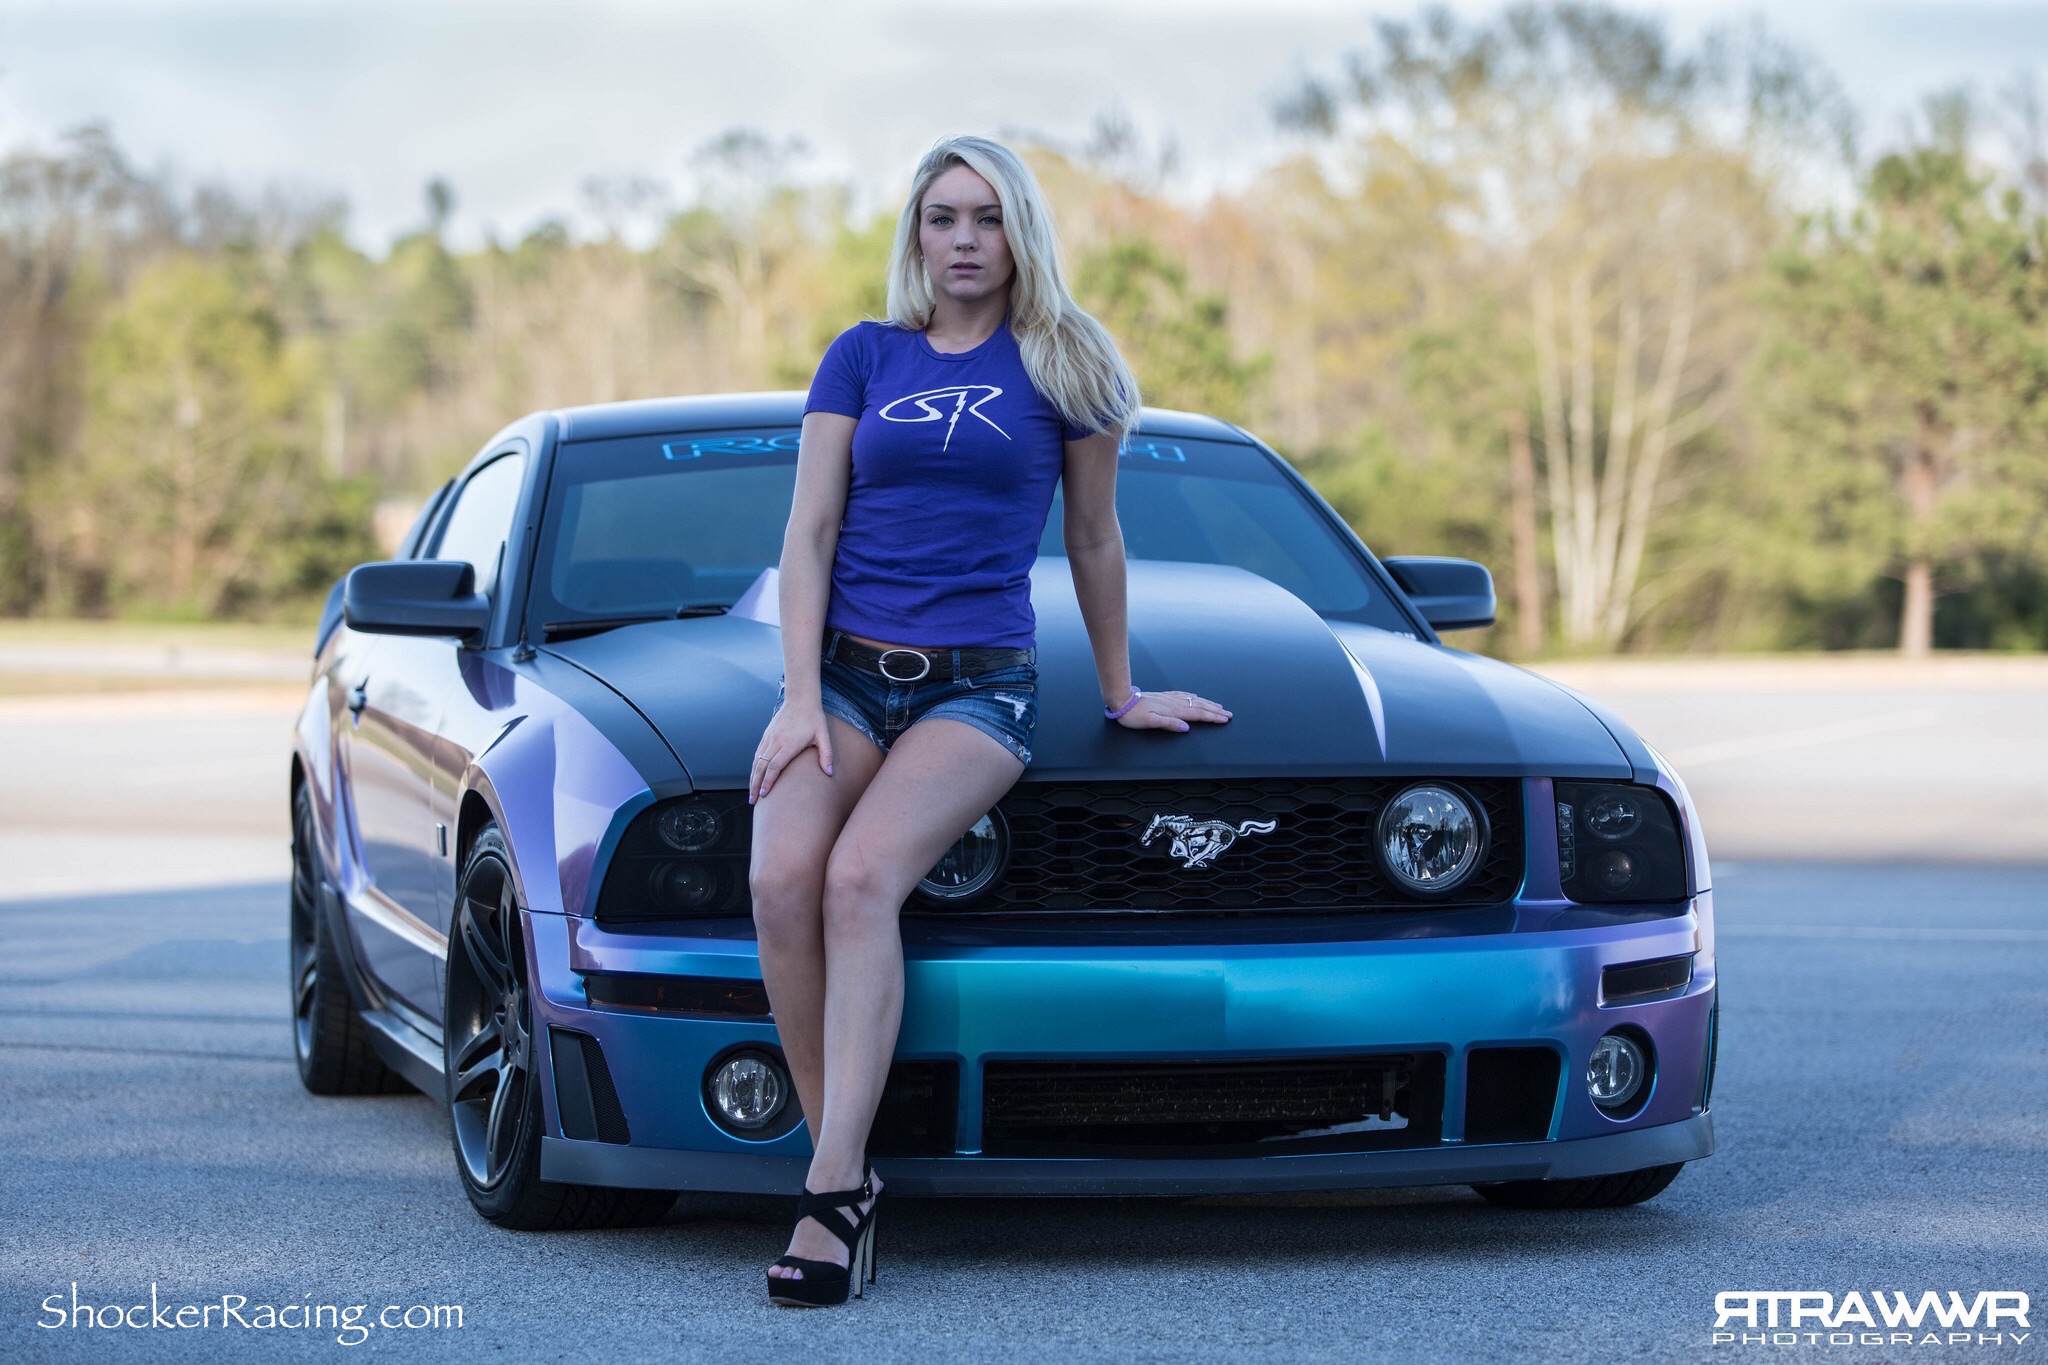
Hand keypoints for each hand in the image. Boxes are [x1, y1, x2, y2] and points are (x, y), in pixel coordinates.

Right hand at [749, 702, 834, 803]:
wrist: (800, 699)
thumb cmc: (814, 719)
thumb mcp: (823, 735)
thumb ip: (827, 755)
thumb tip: (830, 773)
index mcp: (789, 743)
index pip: (775, 766)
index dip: (769, 781)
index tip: (765, 794)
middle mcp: (776, 741)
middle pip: (762, 766)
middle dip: (756, 784)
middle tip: (753, 800)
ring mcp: (769, 738)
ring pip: (757, 761)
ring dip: (753, 777)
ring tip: (752, 793)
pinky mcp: (766, 735)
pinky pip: (757, 753)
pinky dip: (754, 766)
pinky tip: (754, 776)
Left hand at [1112, 688, 1231, 732]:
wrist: (1122, 700)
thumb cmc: (1133, 715)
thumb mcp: (1150, 722)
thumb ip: (1168, 724)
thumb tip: (1186, 728)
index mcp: (1173, 711)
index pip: (1197, 715)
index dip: (1212, 717)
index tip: (1225, 719)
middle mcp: (1174, 703)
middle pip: (1199, 707)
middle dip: (1215, 711)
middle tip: (1228, 714)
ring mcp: (1170, 698)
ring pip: (1194, 701)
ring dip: (1208, 704)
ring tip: (1219, 706)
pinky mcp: (1165, 696)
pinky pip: (1184, 695)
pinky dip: (1194, 697)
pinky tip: (1197, 697)